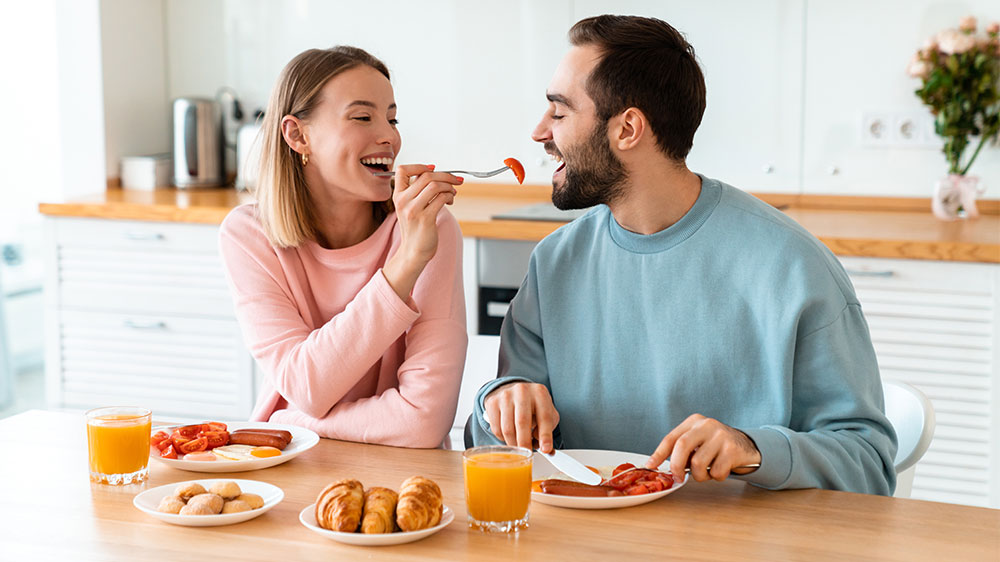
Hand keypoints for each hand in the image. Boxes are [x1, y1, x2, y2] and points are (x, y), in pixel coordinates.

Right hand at [382, 164, 460, 299]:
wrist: (414, 252)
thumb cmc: (416, 229)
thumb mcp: (410, 207)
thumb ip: (418, 192)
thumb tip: (437, 174)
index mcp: (398, 195)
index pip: (402, 170)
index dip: (419, 166)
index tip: (433, 168)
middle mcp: (403, 201)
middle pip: (426, 176)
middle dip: (445, 175)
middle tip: (456, 180)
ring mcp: (413, 210)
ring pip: (435, 185)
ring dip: (449, 186)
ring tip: (453, 193)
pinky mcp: (425, 218)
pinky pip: (441, 198)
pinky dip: (449, 196)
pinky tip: (450, 201)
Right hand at [483, 382, 558, 452]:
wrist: (511, 390)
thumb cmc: (532, 405)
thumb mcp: (546, 412)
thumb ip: (548, 429)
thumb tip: (546, 449)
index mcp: (540, 393)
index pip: (544, 417)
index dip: (545, 435)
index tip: (546, 449)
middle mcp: (522, 391)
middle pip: (522, 422)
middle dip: (525, 443)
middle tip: (528, 453)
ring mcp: (505, 396)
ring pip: (508, 428)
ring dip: (514, 443)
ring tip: (519, 446)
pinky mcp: (492, 403)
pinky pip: (496, 429)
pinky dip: (503, 439)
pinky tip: (509, 437)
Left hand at [645, 414, 760, 481]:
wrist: (747, 446)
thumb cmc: (716, 446)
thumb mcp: (698, 441)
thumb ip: (682, 450)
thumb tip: (661, 467)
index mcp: (694, 422)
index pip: (671, 438)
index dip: (658, 454)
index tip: (650, 466)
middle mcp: (706, 425)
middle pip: (682, 446)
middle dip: (676, 466)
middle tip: (678, 478)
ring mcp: (720, 436)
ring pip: (698, 464)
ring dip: (701, 476)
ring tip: (707, 472)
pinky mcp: (732, 449)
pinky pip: (716, 471)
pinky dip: (716, 476)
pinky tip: (722, 469)